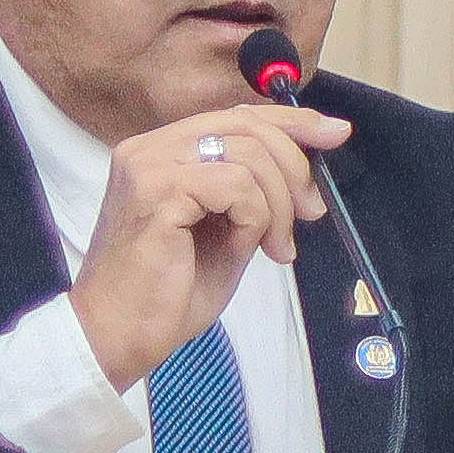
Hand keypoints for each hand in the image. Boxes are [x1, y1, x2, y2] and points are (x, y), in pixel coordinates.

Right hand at [66, 98, 352, 389]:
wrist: (117, 336)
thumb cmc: (166, 293)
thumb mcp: (224, 230)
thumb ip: (252, 193)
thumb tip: (306, 171)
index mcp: (162, 151)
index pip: (236, 116)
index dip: (292, 121)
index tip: (335, 134)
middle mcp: (150, 148)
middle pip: (248, 125)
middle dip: (296, 165)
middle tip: (311, 211)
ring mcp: (150, 165)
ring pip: (249, 155)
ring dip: (279, 204)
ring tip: (275, 246)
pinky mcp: (158, 191)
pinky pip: (237, 185)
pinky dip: (257, 217)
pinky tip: (250, 248)